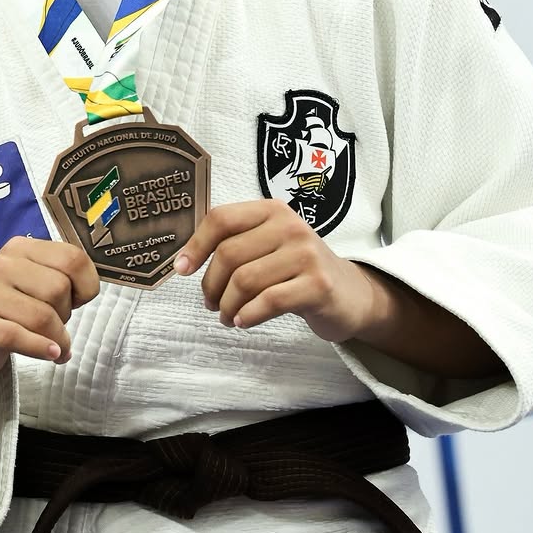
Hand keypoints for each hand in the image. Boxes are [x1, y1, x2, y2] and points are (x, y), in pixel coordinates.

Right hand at [0, 237, 99, 384]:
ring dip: (57, 339)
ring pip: (41, 316)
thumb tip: (88, 292)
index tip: (78, 302)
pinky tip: (50, 355)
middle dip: (65, 315)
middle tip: (54, 327)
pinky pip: (16, 336)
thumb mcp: (36, 288)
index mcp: (20, 248)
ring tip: (54, 347)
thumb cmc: (11, 314)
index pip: (72, 258)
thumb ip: (63, 280)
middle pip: (58, 288)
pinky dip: (40, 349)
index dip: (86, 286)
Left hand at [174, 200, 381, 343]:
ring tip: (227, 316)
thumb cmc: (298, 270)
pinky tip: (243, 322)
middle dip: (211, 285)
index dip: (196, 245)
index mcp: (272, 210)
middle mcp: (290, 226)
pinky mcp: (318, 285)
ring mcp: (307, 254)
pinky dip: (248, 315)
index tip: (182, 269)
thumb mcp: (269, 245)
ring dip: (227, 305)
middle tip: (211, 304)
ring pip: (245, 281)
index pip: (222, 219)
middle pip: (229, 254)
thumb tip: (183, 261)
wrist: (350, 293)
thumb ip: (235, 244)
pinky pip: (268, 301)